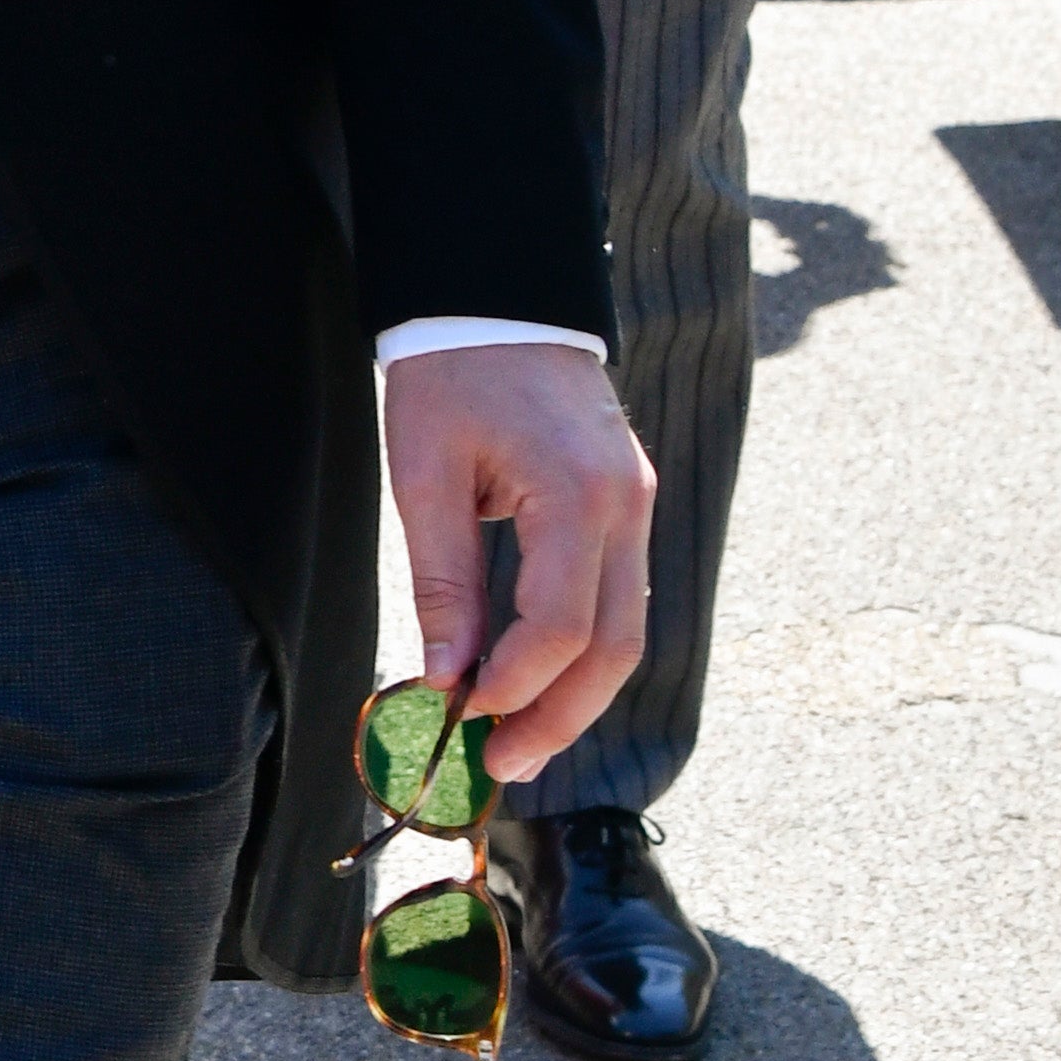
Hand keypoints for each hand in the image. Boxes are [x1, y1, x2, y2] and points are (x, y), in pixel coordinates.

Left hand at [378, 337, 651, 784]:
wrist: (497, 295)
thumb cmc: (451, 372)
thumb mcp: (425, 474)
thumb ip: (442, 579)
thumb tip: (446, 674)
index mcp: (578, 492)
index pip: (559, 625)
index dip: (514, 685)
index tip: (462, 717)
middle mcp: (626, 505)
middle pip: (614, 646)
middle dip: (559, 717)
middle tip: (502, 765)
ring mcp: (635, 505)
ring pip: (627, 631)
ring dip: (577, 697)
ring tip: (519, 744)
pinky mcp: (626, 505)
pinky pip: (618, 598)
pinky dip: (583, 653)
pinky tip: (538, 687)